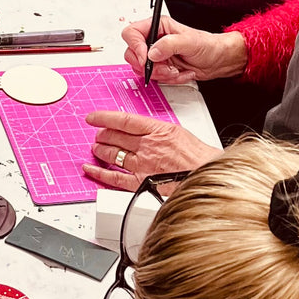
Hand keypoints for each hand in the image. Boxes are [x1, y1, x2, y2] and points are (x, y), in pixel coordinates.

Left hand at [83, 110, 220, 191]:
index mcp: (157, 130)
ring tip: (97, 148)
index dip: (105, 117)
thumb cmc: (199, 157)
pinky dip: (99, 173)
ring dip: (101, 150)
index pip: (124, 120)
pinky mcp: (140, 181)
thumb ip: (158, 132)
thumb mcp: (178, 133)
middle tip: (98, 134)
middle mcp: (147, 146)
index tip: (94, 117)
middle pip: (115, 137)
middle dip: (103, 135)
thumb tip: (144, 131)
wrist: (207, 174)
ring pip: (113, 154)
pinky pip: (114, 177)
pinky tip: (90, 169)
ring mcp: (142, 164)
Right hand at [122, 16, 248, 85]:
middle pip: (132, 54)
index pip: (131, 33)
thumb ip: (169, 44)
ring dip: (160, 74)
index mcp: (158, 27)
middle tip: (165, 67)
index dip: (135, 46)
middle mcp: (153, 40)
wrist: (217, 61)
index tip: (145, 57)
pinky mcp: (159, 68)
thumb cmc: (208, 46)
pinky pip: (153, 77)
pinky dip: (167, 79)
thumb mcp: (190, 42)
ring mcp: (155, 55)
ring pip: (141, 69)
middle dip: (149, 66)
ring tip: (176, 70)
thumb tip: (152, 52)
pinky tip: (180, 73)